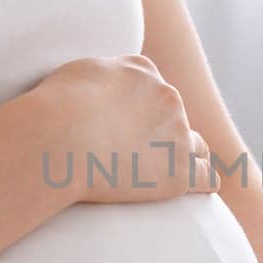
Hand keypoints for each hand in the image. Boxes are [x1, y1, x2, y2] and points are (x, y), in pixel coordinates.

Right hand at [29, 53, 220, 204]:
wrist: (59, 141)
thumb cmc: (56, 108)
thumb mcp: (78, 72)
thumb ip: (103, 74)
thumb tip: (105, 84)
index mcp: (143, 71)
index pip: (155, 88)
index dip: (144, 109)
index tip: (129, 127)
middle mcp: (168, 97)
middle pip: (176, 116)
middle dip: (163, 133)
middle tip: (139, 154)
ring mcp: (177, 135)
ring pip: (196, 146)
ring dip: (186, 157)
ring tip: (172, 172)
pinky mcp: (178, 173)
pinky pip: (206, 178)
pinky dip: (203, 183)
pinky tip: (196, 190)